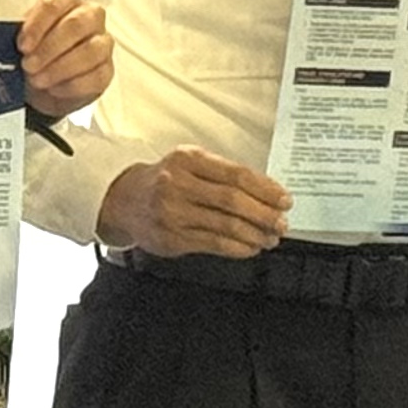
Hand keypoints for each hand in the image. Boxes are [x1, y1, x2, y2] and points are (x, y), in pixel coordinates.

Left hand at [16, 0, 113, 115]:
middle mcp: (90, 17)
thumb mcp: (22, 38)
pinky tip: (53, 88)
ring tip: (38, 79)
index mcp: (67, 0)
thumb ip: (15, 32)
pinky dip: (70, 85)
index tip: (23, 44)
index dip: (38, 23)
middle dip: (49, 47)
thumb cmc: (33, 52)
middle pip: (77, 24)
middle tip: (29, 64)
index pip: (57, 2)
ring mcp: (102, 44)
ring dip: (59, 68)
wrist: (41, 83)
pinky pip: (94, 77)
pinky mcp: (106, 71)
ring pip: (90, 51)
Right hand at [94, 146, 292, 257]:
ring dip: (255, 234)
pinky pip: (214, 244)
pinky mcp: (172, 237)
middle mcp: (177, 184)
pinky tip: (250, 247)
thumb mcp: (188, 165)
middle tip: (281, 222)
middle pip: (233, 200)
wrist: (123, 200)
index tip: (284, 199)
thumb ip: (221, 174)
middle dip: (264, 214)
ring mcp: (173, 212)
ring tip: (270, 237)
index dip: (266, 189)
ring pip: (226, 225)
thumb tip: (266, 194)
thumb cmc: (164, 181)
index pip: (236, 174)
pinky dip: (238, 248)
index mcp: (187, 160)